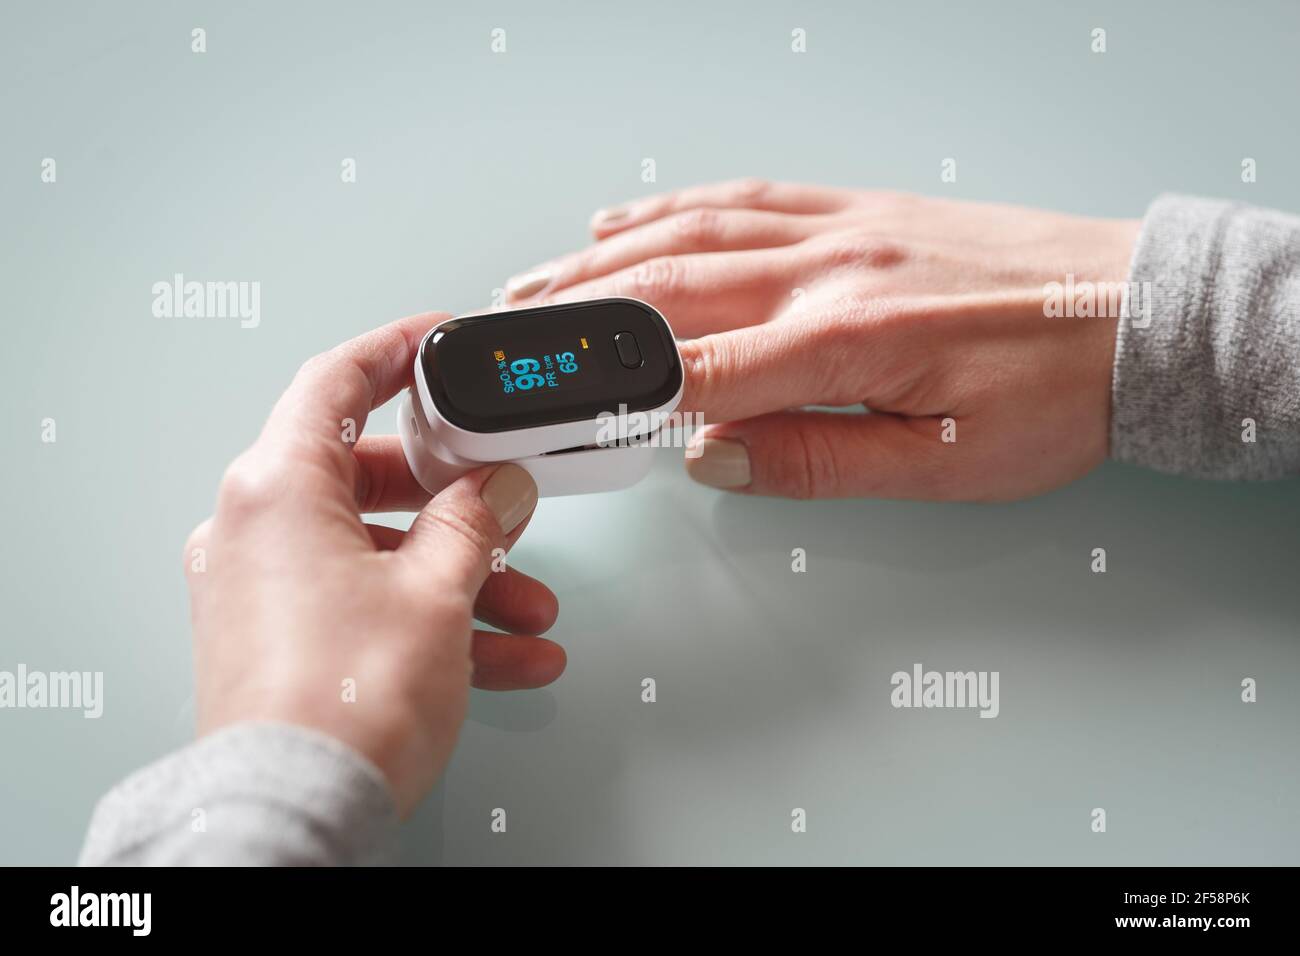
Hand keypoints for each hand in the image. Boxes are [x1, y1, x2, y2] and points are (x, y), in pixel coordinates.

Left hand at [184, 313, 565, 814]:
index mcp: (276, 487)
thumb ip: (474, 520)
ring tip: (526, 606)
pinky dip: (430, 617)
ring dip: (459, 574)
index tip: (435, 340)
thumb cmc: (342, 701)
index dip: (394, 352)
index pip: (334, 382)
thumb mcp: (437, 591)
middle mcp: (253, 529)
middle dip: (453, 497)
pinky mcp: (276, 639)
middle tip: (501, 497)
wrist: (294, 809)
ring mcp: (260, 587)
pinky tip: (504, 653)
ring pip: (376, 551)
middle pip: (365, 476)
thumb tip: (495, 487)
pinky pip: (364, 604)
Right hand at [505, 181, 1139, 500]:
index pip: (700, 370)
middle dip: (578, 319)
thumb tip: (713, 455)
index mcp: (847, 338)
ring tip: (538, 284)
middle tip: (510, 339)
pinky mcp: (855, 208)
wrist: (1131, 312)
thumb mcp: (944, 463)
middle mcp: (829, 268)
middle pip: (672, 291)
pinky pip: (744, 198)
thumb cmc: (1051, 393)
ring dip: (603, 261)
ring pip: (691, 235)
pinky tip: (627, 220)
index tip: (554, 413)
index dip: (618, 397)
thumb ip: (819, 461)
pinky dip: (673, 208)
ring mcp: (839, 226)